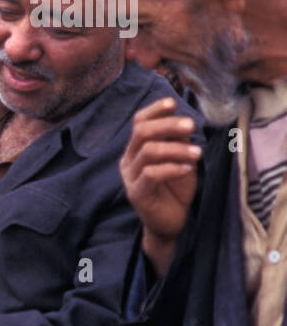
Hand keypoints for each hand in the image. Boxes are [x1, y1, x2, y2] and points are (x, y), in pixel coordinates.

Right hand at [119, 97, 199, 275]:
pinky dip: (172, 168)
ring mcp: (130, 178)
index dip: (154, 110)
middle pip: (142, 133)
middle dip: (167, 125)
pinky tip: (188, 169)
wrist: (171, 223)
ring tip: (198, 153)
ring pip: (148, 152)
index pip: (138, 122)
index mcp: (136, 149)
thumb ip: (176, 142)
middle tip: (191, 126)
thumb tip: (183, 121)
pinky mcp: (137, 194)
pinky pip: (151, 174)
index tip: (172, 103)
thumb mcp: (178, 160)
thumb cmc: (175, 189)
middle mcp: (128, 160)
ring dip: (176, 149)